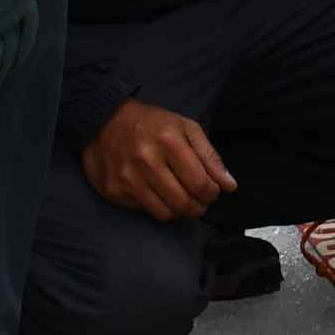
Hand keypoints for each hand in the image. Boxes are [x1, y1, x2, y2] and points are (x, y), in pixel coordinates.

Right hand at [84, 99, 235, 221]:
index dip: (212, 193)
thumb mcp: (186, 128)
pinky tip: (158, 192)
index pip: (200, 184)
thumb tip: (229, 186)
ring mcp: (127, 178)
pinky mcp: (114, 191)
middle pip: (184, 204)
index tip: (211, 189)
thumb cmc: (152, 124)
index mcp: (168, 141)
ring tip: (181, 197)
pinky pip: (145, 211)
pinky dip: (157, 206)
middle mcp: (146, 161)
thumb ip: (210, 157)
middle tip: (199, 199)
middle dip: (198, 206)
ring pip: (165, 214)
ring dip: (179, 211)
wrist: (105, 121)